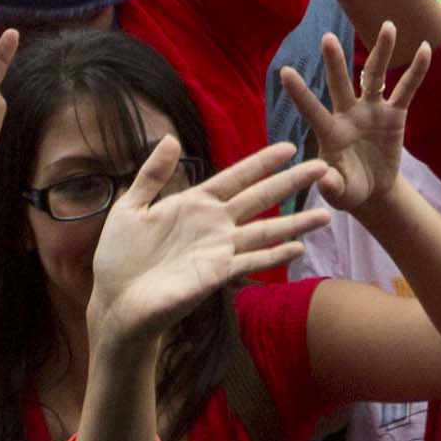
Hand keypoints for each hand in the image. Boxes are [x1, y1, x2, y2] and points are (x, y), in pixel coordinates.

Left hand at [87, 132, 329, 351]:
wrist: (115, 303)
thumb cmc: (119, 258)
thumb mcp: (130, 207)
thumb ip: (152, 174)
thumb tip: (172, 138)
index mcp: (194, 203)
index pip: (236, 177)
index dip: (262, 163)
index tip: (289, 147)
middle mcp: (214, 224)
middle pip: (260, 199)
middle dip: (291, 183)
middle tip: (322, 167)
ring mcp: (219, 250)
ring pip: (266, 230)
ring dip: (295, 223)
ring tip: (326, 213)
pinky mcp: (216, 275)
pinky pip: (251, 261)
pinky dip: (275, 255)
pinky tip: (298, 248)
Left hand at [275, 17, 434, 219]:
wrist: (373, 190)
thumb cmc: (349, 189)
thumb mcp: (339, 192)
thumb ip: (331, 184)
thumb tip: (323, 176)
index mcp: (330, 131)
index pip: (312, 109)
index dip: (300, 92)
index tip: (284, 71)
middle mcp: (348, 113)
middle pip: (341, 83)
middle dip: (335, 62)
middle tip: (327, 38)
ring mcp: (371, 110)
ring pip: (375, 76)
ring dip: (381, 51)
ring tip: (388, 26)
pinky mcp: (394, 114)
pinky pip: (406, 90)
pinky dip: (415, 71)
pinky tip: (424, 49)